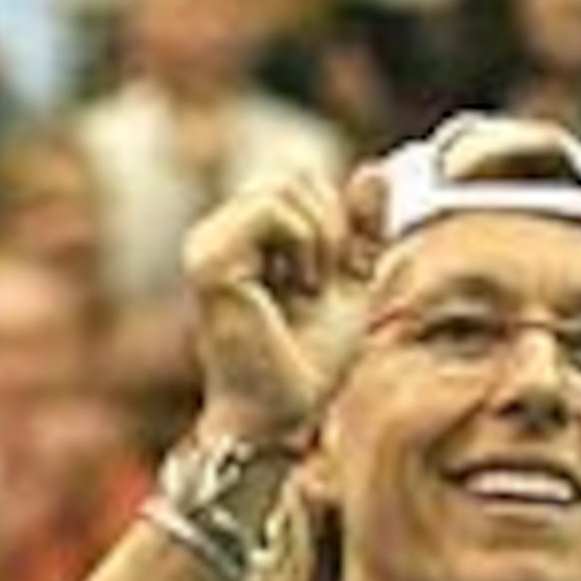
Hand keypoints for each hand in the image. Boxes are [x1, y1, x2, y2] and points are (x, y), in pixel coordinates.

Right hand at [182, 170, 370, 444]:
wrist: (288, 410)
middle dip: (331, 227)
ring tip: (307, 289)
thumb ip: (363, 228)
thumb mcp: (353, 281)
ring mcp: (205, 244)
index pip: (303, 181)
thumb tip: (374, 170)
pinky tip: (293, 290)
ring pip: (284, 188)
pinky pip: (271, 211)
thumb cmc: (312, 357)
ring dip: (320, 240)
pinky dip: (302, 246)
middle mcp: (216, 234)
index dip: (338, 220)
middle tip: (322, 284)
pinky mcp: (207, 260)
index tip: (334, 275)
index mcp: (242, 237)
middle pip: (295, 176)